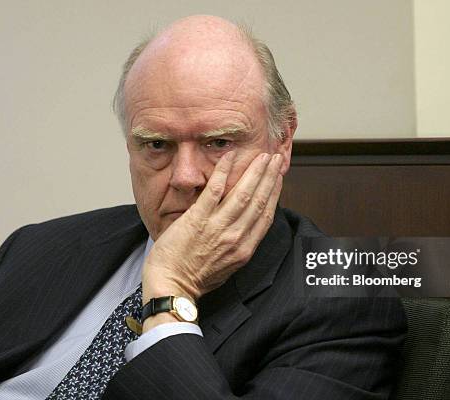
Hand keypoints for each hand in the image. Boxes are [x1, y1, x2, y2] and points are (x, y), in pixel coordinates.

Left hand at [141, 151, 282, 310]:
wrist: (172, 287)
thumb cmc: (194, 279)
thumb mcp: (226, 267)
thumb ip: (237, 247)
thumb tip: (245, 230)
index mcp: (244, 249)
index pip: (266, 216)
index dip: (275, 193)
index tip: (278, 178)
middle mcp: (235, 237)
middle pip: (259, 201)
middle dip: (269, 177)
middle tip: (275, 158)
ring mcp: (217, 228)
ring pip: (243, 194)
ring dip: (254, 172)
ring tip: (261, 156)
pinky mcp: (197, 220)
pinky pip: (214, 191)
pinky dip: (223, 172)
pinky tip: (230, 157)